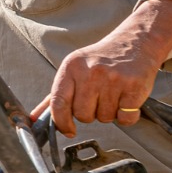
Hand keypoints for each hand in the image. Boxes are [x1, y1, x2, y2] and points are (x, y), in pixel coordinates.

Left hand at [32, 35, 161, 137]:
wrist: (136, 42)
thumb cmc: (102, 59)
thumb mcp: (75, 70)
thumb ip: (54, 96)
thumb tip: (34, 119)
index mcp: (72, 67)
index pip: (58, 103)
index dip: (62, 122)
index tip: (68, 130)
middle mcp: (91, 72)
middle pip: (83, 115)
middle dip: (91, 113)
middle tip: (99, 98)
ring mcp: (114, 78)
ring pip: (104, 118)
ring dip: (109, 113)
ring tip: (114, 94)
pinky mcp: (134, 87)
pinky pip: (125, 118)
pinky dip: (127, 116)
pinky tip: (127, 99)